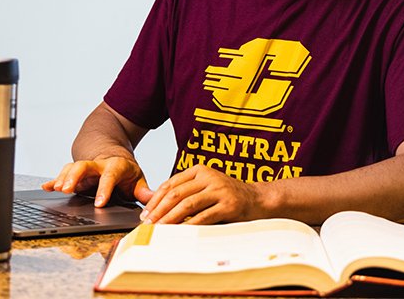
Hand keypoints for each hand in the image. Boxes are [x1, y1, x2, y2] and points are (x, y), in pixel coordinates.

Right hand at [42, 156, 153, 206]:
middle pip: (84, 166)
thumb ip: (144, 191)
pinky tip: (46, 187)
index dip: (104, 189)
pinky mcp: (75, 173)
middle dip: (75, 177)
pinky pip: (63, 174)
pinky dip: (53, 180)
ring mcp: (85, 169)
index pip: (109, 176)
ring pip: (71, 168)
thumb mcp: (137, 180)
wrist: (114, 156)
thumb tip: (153, 200)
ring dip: (62, 177)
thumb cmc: (126, 172)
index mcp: (115, 166)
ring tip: (55, 188)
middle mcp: (98, 165)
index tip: (99, 203)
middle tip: (67, 189)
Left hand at [141, 165, 264, 223]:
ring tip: (159, 229)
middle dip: (159, 210)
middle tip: (147, 224)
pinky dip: (188, 226)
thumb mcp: (206, 187)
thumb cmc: (228, 196)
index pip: (171, 184)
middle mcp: (209, 177)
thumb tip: (156, 205)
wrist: (258, 199)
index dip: (155, 199)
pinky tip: (179, 233)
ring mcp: (219, 190)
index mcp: (200, 170)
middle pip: (176, 194)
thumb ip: (185, 192)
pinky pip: (203, 217)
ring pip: (187, 204)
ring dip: (170, 218)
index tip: (145, 213)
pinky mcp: (228, 206)